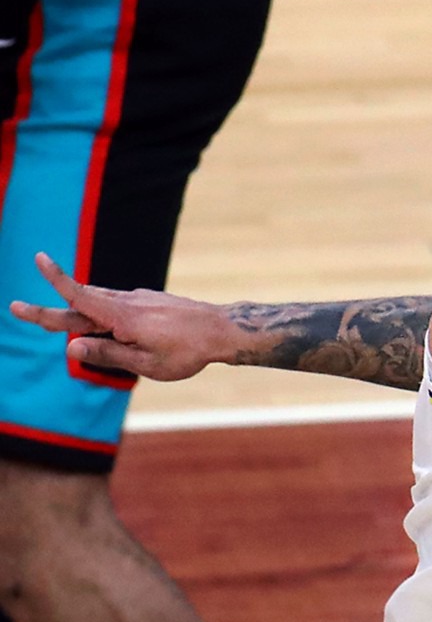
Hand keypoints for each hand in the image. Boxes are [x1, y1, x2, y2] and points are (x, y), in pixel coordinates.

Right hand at [10, 253, 233, 380]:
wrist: (222, 332)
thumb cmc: (187, 353)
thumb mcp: (147, 364)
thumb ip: (108, 355)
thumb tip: (70, 348)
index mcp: (123, 318)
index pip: (81, 297)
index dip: (57, 279)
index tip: (39, 257)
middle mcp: (127, 303)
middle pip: (81, 307)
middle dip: (49, 312)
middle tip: (16, 309)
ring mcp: (139, 300)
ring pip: (99, 306)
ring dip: (79, 315)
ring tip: (59, 324)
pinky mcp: (149, 302)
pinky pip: (118, 308)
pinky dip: (105, 317)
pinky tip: (113, 330)